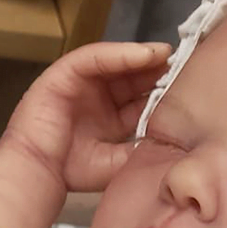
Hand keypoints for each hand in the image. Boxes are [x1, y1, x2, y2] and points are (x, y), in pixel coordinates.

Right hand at [1, 41, 171, 191]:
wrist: (37, 173)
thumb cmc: (72, 171)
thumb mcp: (118, 160)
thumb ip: (141, 148)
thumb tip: (174, 142)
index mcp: (109, 118)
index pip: (140, 99)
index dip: (162, 92)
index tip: (188, 88)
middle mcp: (97, 98)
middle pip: (132, 77)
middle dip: (156, 70)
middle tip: (183, 64)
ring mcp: (80, 84)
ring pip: (116, 63)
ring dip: (142, 57)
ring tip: (167, 55)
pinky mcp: (63, 73)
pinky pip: (94, 58)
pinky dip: (118, 54)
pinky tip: (143, 54)